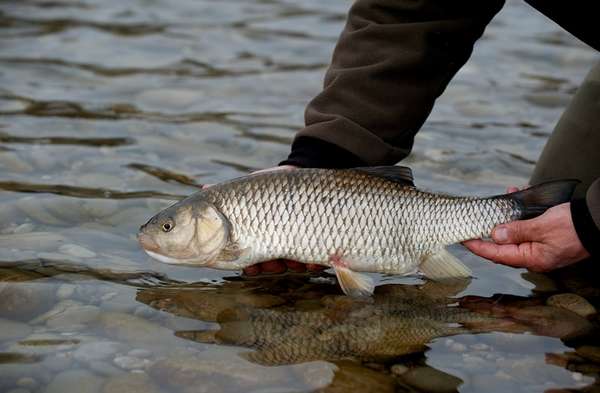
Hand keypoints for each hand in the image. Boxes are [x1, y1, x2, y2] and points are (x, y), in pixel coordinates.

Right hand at [203, 165, 324, 275]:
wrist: (302, 182)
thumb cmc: (270, 187)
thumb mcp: (250, 189)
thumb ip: (228, 195)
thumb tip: (204, 188)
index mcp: (258, 238)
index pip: (250, 259)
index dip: (250, 266)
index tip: (250, 267)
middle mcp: (276, 245)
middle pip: (271, 265)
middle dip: (270, 267)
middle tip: (271, 264)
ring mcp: (296, 244)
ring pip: (292, 264)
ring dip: (291, 266)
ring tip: (294, 262)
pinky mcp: (315, 242)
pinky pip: (315, 257)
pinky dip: (313, 261)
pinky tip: (312, 261)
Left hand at [463, 187, 589, 271]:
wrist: (599, 221)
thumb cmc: (573, 226)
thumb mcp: (542, 226)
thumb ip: (517, 231)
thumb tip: (495, 235)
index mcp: (532, 258)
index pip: (497, 254)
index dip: (478, 246)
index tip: (463, 239)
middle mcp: (534, 256)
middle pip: (502, 246)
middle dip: (489, 231)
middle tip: (473, 222)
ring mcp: (540, 248)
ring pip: (513, 234)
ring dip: (504, 219)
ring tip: (498, 202)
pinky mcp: (546, 238)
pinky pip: (525, 227)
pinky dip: (518, 214)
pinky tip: (515, 197)